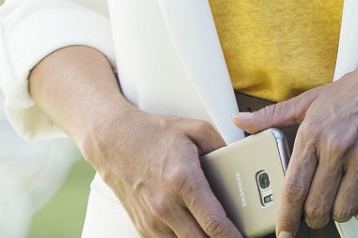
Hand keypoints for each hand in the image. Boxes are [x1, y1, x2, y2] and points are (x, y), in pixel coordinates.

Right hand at [81, 106, 240, 237]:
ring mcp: (151, 218)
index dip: (232, 235)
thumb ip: (223, 148)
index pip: (213, 221)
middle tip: (233, 234)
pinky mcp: (142, 225)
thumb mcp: (196, 130)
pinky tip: (193, 229)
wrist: (113, 140)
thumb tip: (239, 165)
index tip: (244, 237)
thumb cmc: (153, 134)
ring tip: (213, 230)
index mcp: (183, 180)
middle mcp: (165, 204)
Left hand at [236, 42, 357, 235]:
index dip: (285, 216)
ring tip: (336, 205)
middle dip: (312, 219)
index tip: (282, 231)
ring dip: (337, 215)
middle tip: (312, 215)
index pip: (293, 186)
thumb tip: (239, 121)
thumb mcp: (310, 100)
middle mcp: (337, 146)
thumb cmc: (356, 90)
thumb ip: (273, 115)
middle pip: (316, 204)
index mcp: (314, 132)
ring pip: (343, 209)